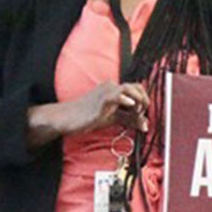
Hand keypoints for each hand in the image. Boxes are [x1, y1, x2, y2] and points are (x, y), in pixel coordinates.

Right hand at [27, 81, 149, 148]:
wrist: (66, 119)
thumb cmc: (87, 117)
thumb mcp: (113, 118)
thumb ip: (129, 120)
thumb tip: (146, 125)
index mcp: (114, 89)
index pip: (137, 89)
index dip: (144, 100)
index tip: (142, 114)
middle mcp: (111, 87)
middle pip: (137, 86)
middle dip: (144, 100)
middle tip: (140, 114)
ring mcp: (106, 92)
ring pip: (130, 88)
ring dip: (139, 101)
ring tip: (136, 112)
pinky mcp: (101, 100)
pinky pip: (117, 95)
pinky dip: (126, 100)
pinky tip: (130, 105)